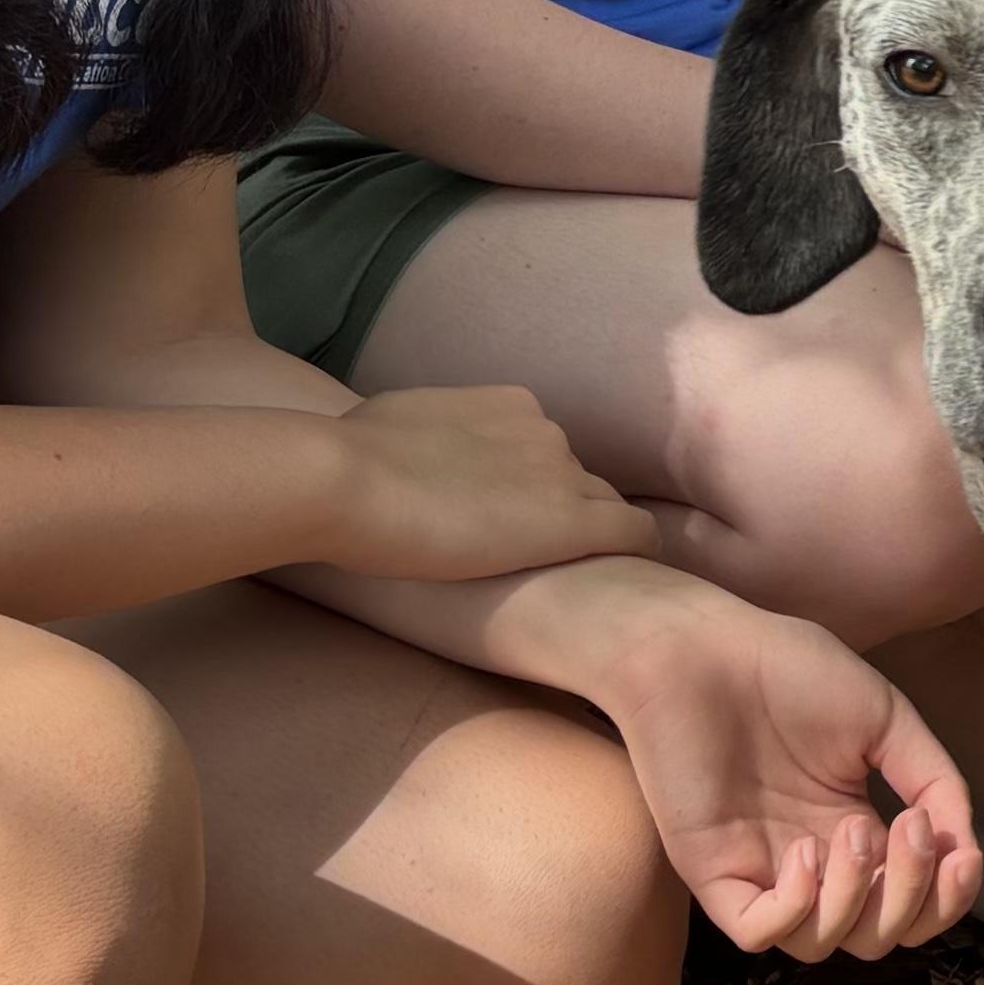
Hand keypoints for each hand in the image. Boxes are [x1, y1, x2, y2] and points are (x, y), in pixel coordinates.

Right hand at [316, 385, 652, 580]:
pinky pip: (635, 533)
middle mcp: (546, 432)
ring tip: (574, 579)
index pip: (543, 451)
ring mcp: (563, 476)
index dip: (532, 490)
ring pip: (603, 508)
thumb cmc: (349, 457)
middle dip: (559, 513)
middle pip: (575, 480)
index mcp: (509, 405)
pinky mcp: (574, 523)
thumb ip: (426, 436)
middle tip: (533, 559)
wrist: (346, 480)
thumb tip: (406, 450)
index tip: (514, 522)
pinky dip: (637, 550)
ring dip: (590, 537)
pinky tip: (632, 577)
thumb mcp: (396, 425)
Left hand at [563, 567, 983, 957]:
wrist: (700, 648)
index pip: (909, 903)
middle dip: (908, 897)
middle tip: (908, 826)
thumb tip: (961, 845)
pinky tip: (804, 853)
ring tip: (851, 828)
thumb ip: (933, 779)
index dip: (945, 898)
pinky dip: (794, 911)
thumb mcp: (885, 718)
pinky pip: (758, 934)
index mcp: (853, 830)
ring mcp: (760, 870)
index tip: (963, 855)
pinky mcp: (712, 872)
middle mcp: (810, 862)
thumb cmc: (788, 670)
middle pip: (875, 936)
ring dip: (855, 900)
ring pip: (821, 945)